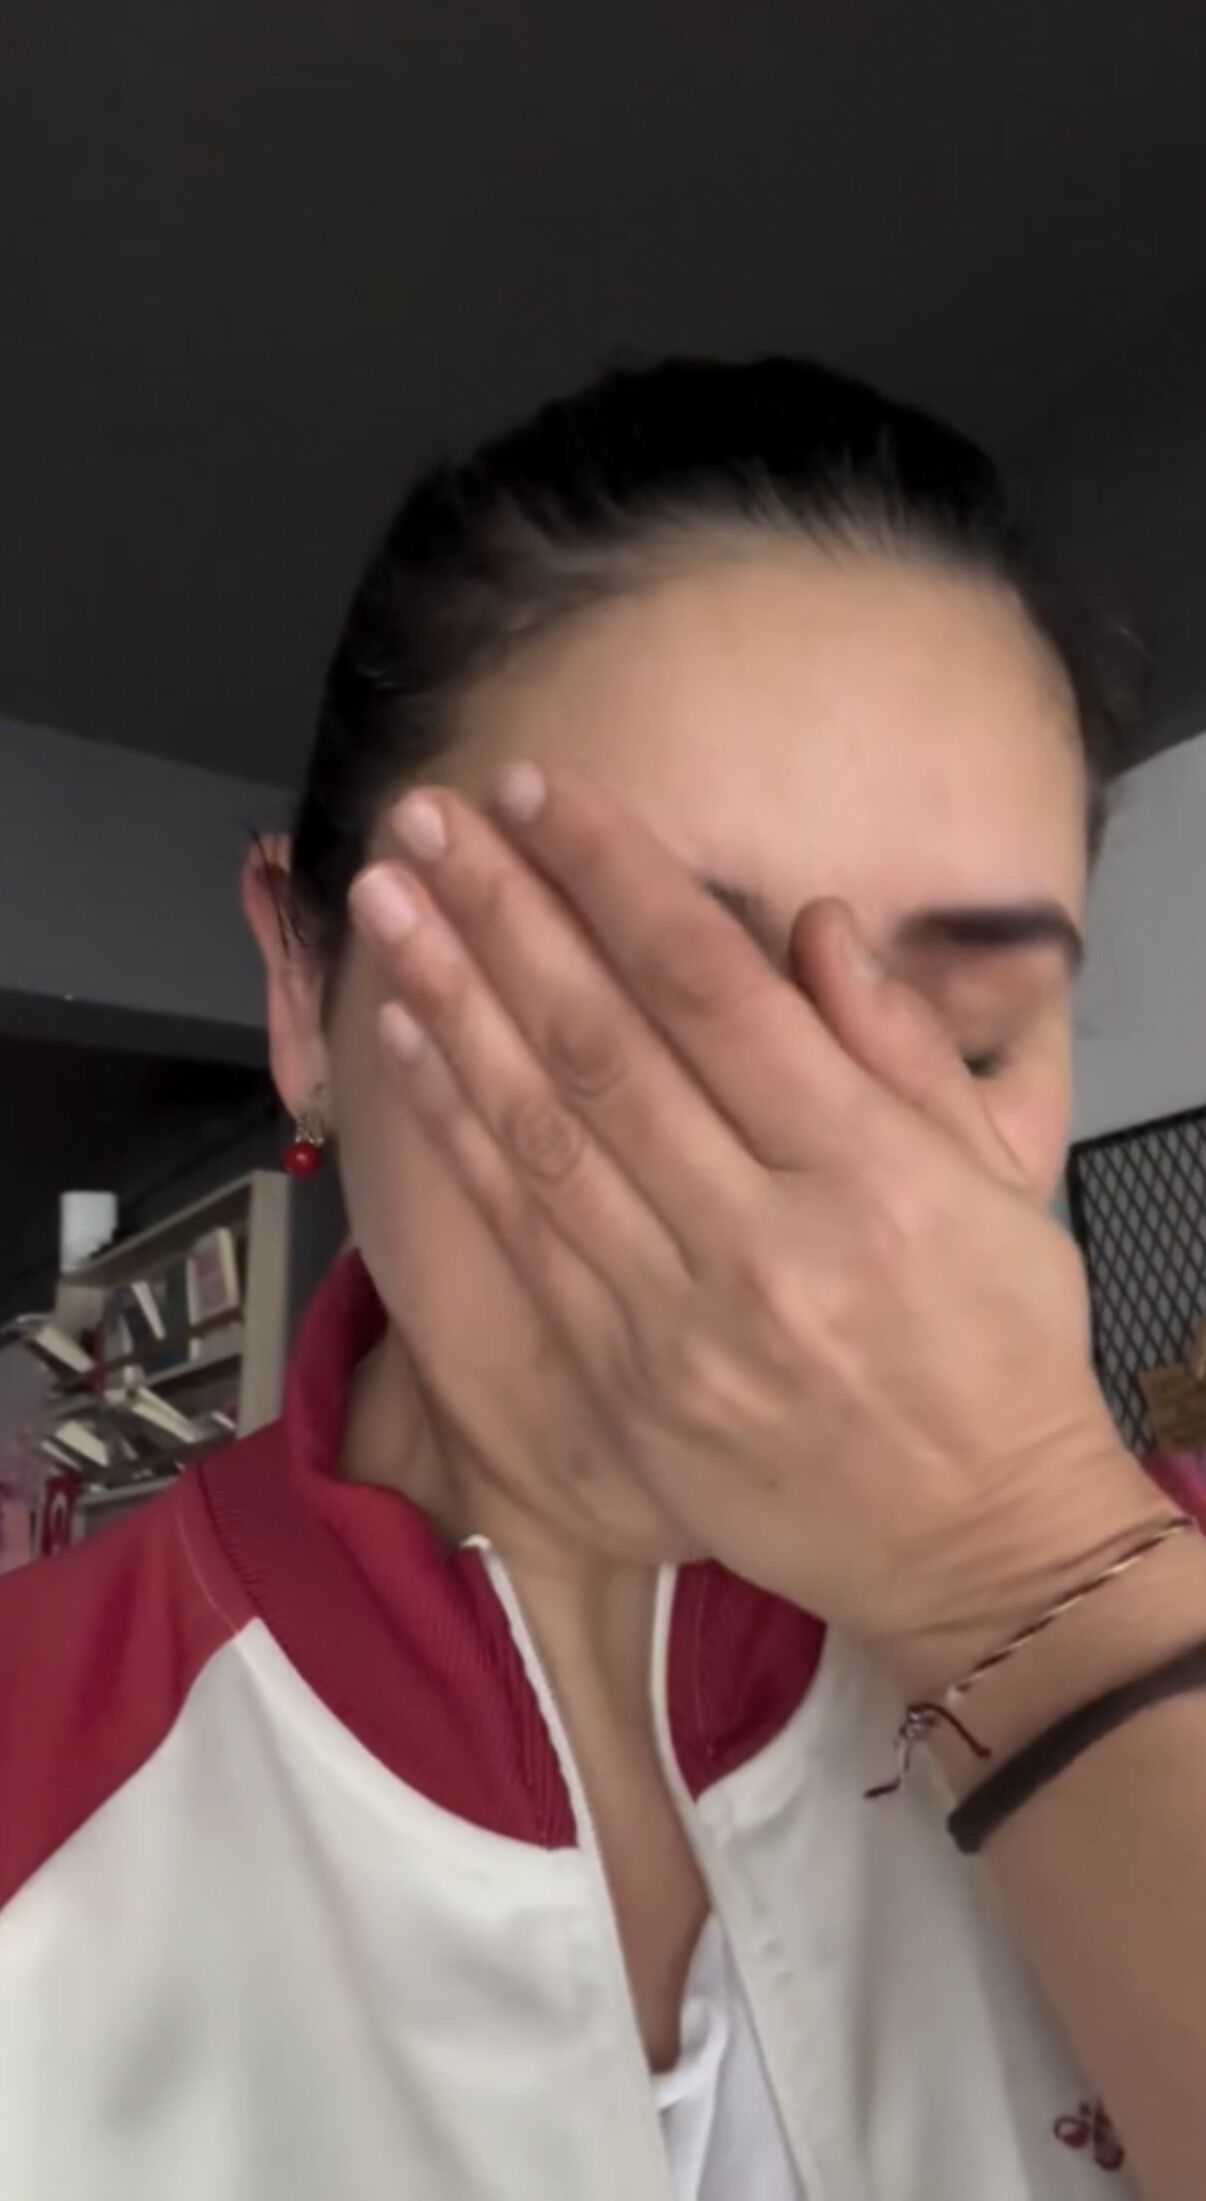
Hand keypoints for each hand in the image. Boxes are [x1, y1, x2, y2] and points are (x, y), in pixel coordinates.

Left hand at [350, 767, 1168, 1692]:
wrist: (973, 1546)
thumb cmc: (997, 1353)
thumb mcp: (1000, 1186)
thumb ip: (905, 1051)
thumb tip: (812, 926)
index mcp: (867, 1170)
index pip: (713, 990)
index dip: (616, 879)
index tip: (544, 794)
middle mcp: (763, 1237)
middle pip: (605, 1046)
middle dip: (506, 916)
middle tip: (429, 818)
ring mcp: (678, 1320)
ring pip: (543, 1133)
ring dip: (455, 1005)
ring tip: (391, 906)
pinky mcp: (623, 1384)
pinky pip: (524, 1237)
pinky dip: (461, 1133)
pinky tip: (412, 1045)